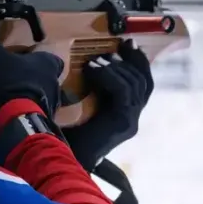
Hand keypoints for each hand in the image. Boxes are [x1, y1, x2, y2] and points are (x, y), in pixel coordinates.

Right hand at [0, 0, 64, 146]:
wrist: (10, 129)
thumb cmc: (4, 85)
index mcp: (46, 65)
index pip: (49, 58)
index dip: (37, 57)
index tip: (21, 57)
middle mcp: (52, 87)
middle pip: (44, 80)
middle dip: (29, 79)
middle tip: (7, 78)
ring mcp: (47, 110)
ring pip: (38, 100)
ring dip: (23, 99)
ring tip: (1, 99)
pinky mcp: (38, 130)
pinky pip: (29, 120)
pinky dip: (18, 118)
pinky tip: (1, 119)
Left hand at [63, 40, 153, 170]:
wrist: (59, 159)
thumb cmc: (64, 135)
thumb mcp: (80, 105)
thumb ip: (90, 88)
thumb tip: (87, 62)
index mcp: (125, 115)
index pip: (144, 85)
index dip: (139, 62)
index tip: (128, 44)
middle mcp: (132, 119)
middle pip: (144, 82)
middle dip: (132, 60)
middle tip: (118, 45)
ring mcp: (130, 122)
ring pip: (134, 84)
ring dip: (115, 68)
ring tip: (96, 61)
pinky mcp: (123, 123)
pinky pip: (123, 91)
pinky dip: (109, 77)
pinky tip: (92, 71)